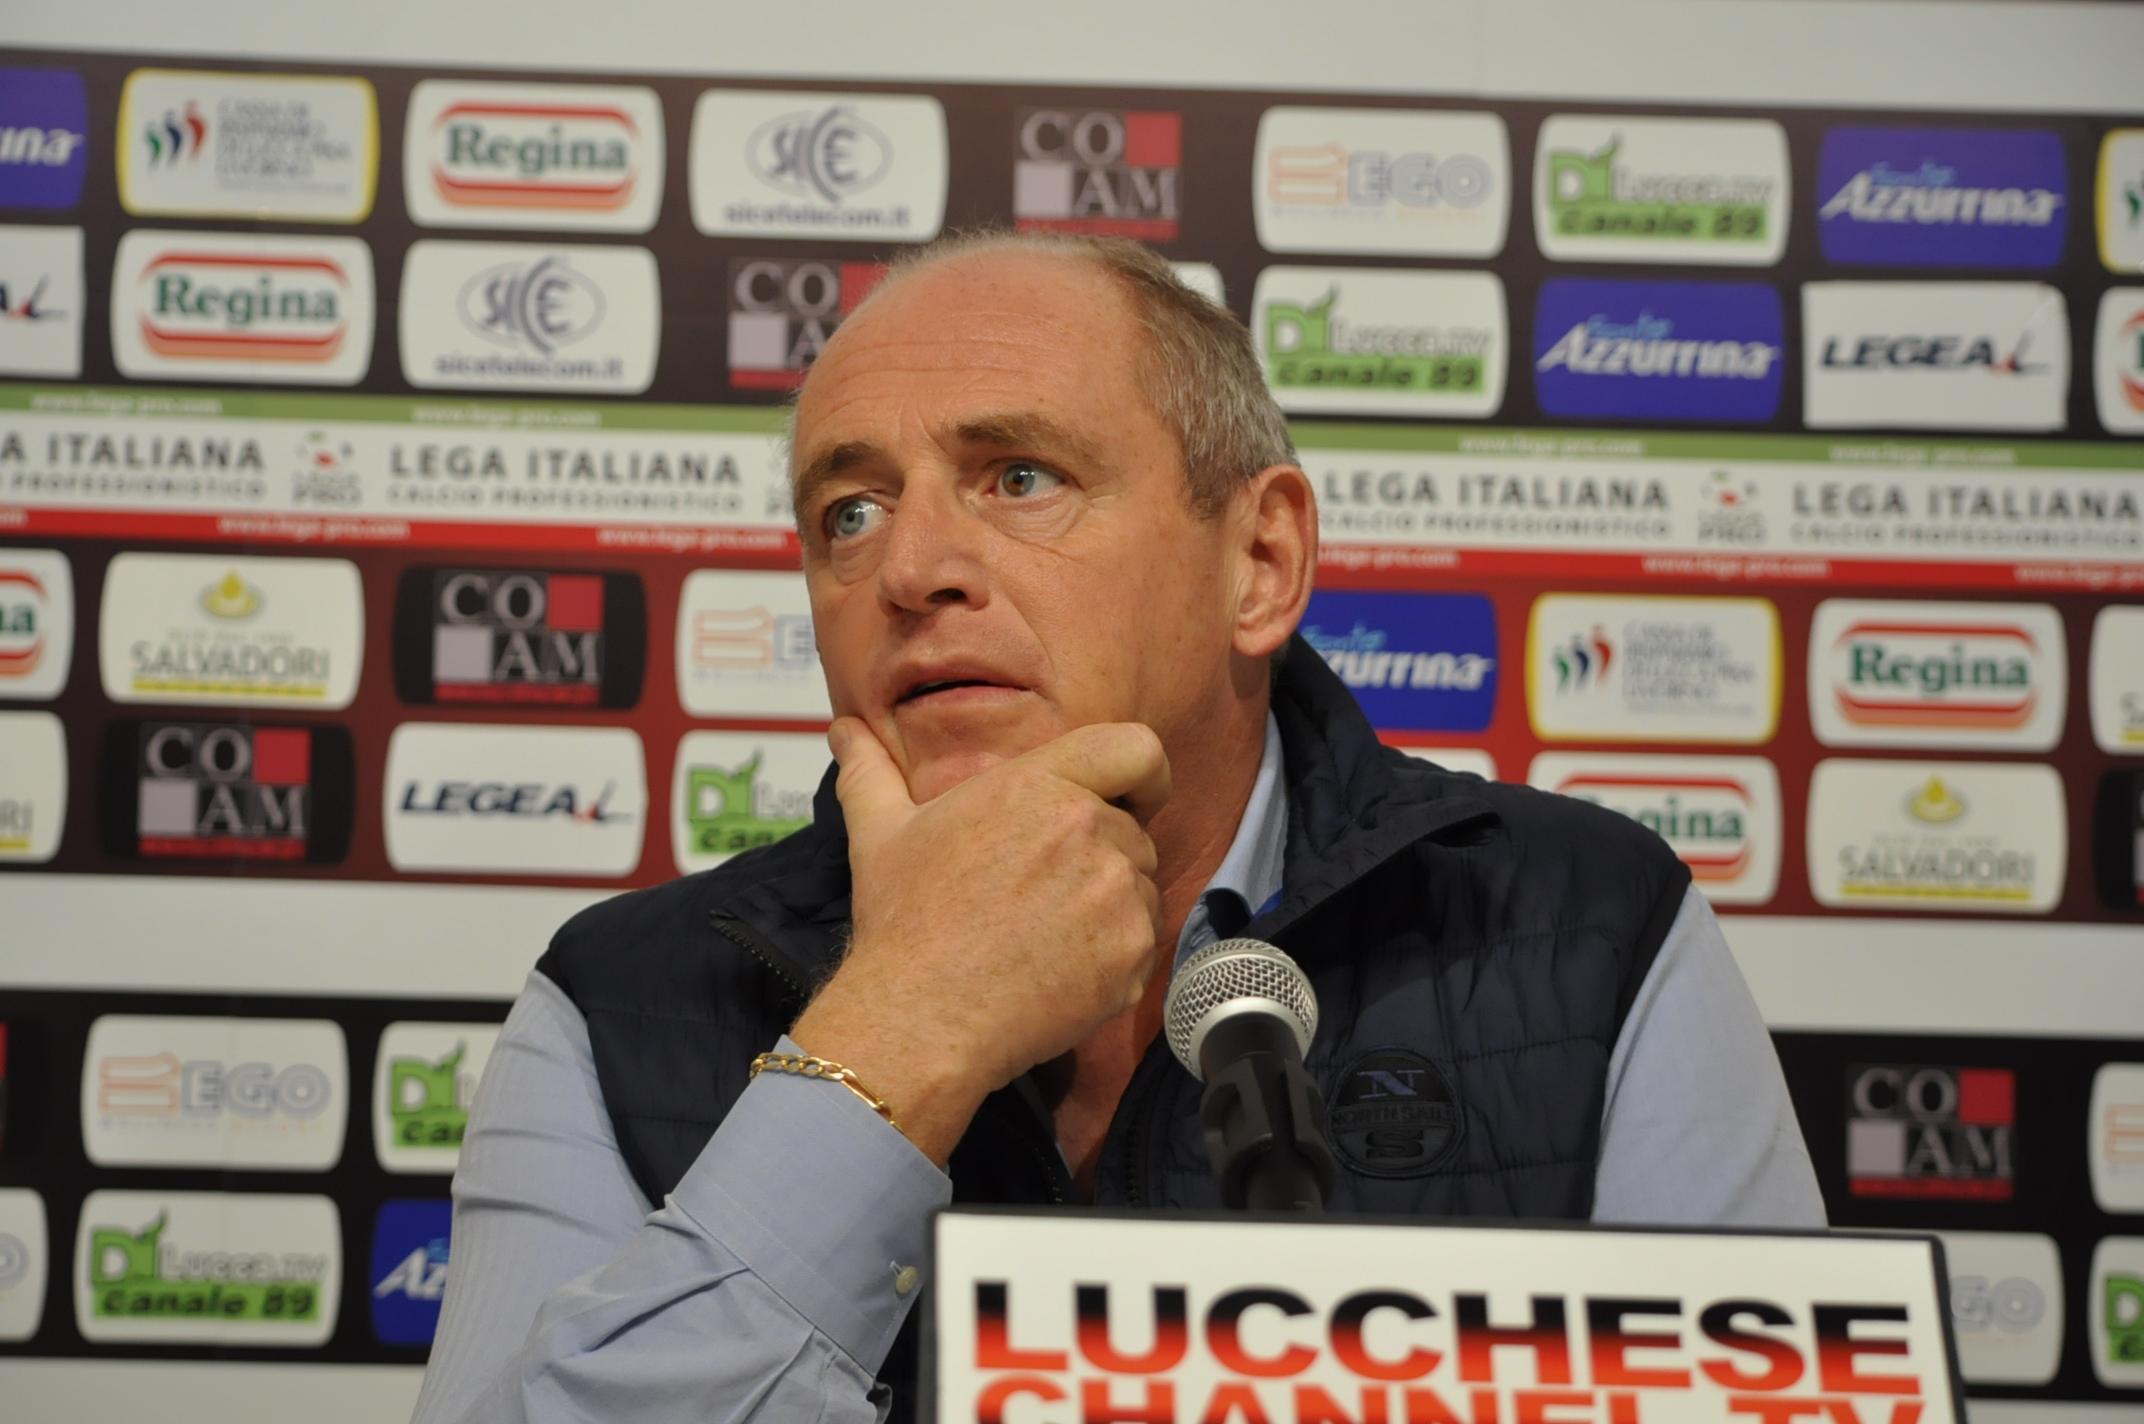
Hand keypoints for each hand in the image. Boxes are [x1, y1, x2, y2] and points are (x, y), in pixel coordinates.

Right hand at [788, 717, 1170, 1162]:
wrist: (922, 1018)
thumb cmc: (903, 922)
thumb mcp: (879, 833)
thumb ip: (871, 770)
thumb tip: (844, 729)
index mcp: (1038, 785)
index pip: (1136, 749)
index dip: (1141, 774)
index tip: (1126, 798)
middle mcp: (1089, 829)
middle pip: (1133, 828)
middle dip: (1102, 853)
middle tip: (1042, 891)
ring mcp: (1117, 893)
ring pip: (1141, 885)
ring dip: (1109, 903)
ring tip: (1045, 933)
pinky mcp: (1132, 953)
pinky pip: (1144, 939)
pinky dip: (1114, 953)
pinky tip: (1058, 967)